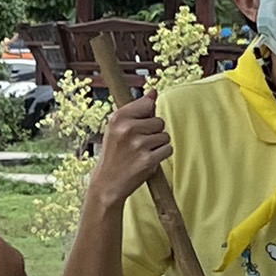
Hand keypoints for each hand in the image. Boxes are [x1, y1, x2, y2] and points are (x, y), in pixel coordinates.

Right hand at [88, 91, 170, 206]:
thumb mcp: (117, 128)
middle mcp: (127, 128)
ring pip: (165, 136)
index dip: (147, 116)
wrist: (108, 183)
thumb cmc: (114, 154)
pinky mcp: (148, 160)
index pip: (147, 103)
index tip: (139, 125)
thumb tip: (153, 92)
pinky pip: (167, 149)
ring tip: (142, 153)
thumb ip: (136, 109)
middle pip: (159, 121)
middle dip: (154, 132)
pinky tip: (147, 160)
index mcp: (118, 117)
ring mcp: (138, 144)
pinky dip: (161, 156)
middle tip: (138, 144)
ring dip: (158, 145)